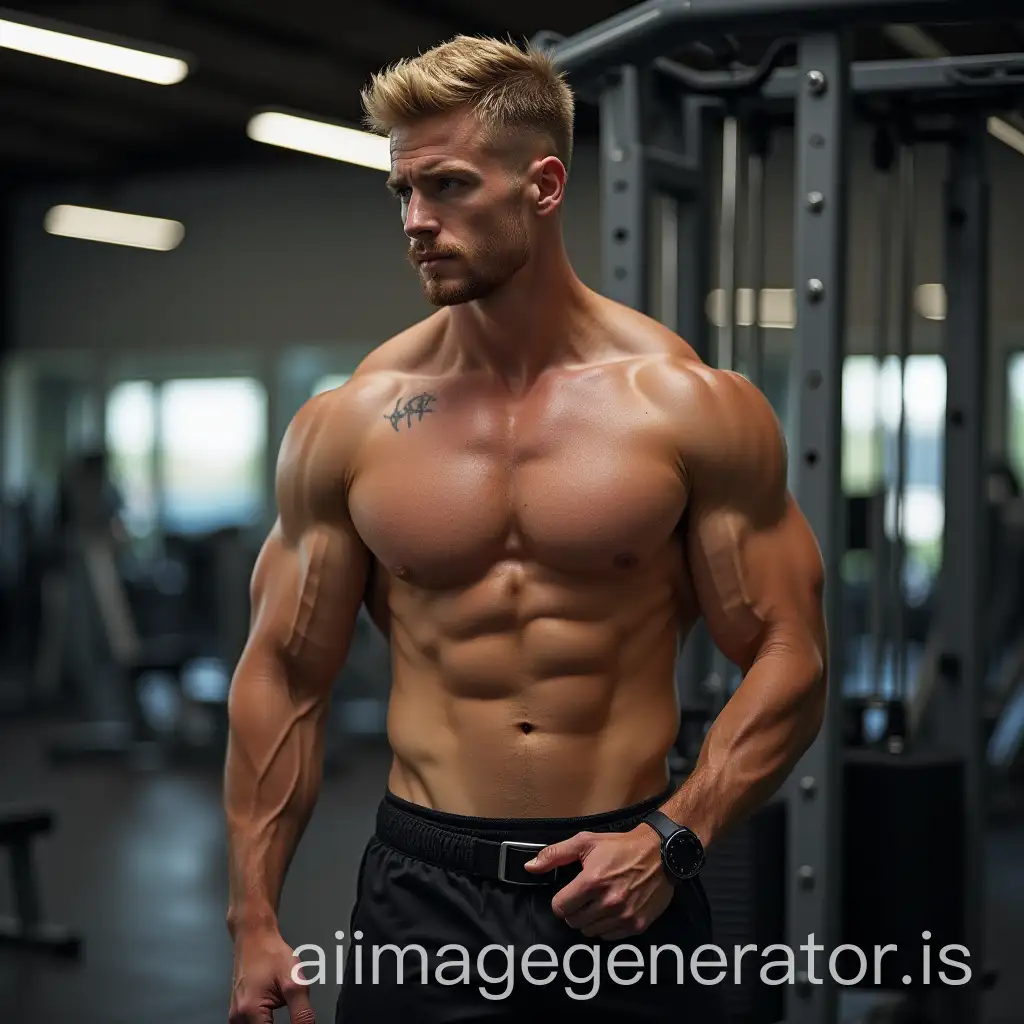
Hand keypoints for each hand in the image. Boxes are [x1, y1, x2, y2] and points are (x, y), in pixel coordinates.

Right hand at [229, 927, 315, 1023]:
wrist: (255, 937)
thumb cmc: (271, 953)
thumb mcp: (294, 981)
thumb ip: (302, 1012)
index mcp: (250, 1011)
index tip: (296, 1022)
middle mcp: (238, 1017)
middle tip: (288, 1005)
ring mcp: (235, 1015)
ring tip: (281, 1004)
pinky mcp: (237, 1011)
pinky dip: (264, 1023)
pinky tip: (272, 1014)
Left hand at [524, 825, 672, 940]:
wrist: (660, 853)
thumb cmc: (620, 846)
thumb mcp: (585, 842)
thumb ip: (555, 855)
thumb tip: (529, 867)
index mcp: (592, 881)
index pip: (560, 908)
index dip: (561, 900)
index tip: (569, 893)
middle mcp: (608, 902)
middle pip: (574, 922)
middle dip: (575, 910)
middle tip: (584, 896)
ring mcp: (623, 916)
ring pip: (590, 932)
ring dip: (590, 919)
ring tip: (599, 902)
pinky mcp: (637, 925)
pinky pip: (609, 937)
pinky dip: (607, 926)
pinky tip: (612, 910)